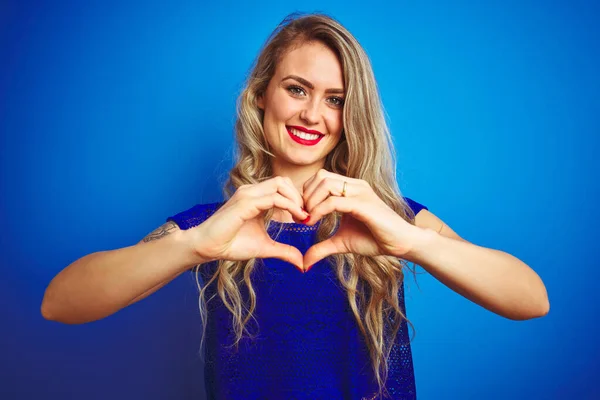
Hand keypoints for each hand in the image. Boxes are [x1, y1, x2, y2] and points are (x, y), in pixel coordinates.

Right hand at [190, 176, 307, 271]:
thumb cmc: (232, 244)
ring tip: (302, 216)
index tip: (306, 217)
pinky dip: (289, 206)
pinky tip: (295, 218)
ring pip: (280, 184)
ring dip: (295, 199)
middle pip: (283, 180)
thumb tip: (302, 263)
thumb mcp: (265, 248)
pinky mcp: (245, 203)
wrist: (208, 247)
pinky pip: (273, 198)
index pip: (282, 186)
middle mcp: (252, 191)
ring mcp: (247, 195)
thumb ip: (284, 251)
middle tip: (306, 215)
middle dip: (299, 196)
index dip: (297, 199)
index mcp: (256, 197)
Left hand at [301, 169, 421, 270]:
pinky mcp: (363, 204)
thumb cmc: (375, 239)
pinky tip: (313, 222)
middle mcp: (355, 186)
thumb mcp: (342, 243)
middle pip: (320, 176)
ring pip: (325, 183)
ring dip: (311, 201)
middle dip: (306, 196)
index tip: (302, 215)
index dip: (306, 194)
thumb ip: (322, 248)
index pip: (320, 178)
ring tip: (308, 219)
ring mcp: (360, 192)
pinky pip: (334, 201)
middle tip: (302, 216)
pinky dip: (319, 210)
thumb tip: (304, 263)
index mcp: (351, 189)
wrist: (401, 244)